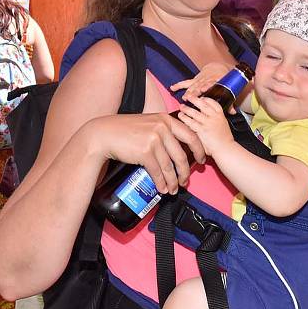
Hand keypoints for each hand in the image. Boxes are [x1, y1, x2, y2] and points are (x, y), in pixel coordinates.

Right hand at [91, 113, 205, 194]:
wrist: (105, 134)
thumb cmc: (125, 130)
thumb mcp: (149, 122)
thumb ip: (163, 130)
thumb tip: (177, 148)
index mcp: (166, 119)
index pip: (190, 135)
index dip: (199, 150)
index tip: (201, 160)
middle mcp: (162, 128)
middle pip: (182, 155)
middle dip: (186, 172)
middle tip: (186, 181)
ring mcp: (154, 139)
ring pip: (170, 166)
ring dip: (173, 181)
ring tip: (173, 189)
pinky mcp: (145, 152)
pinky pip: (158, 172)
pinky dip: (161, 182)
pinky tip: (162, 188)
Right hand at [170, 62, 231, 101]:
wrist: (218, 68)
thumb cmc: (223, 81)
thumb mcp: (228, 90)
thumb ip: (230, 102)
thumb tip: (233, 112)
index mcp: (215, 82)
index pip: (211, 83)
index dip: (207, 85)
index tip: (203, 88)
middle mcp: (206, 80)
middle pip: (199, 85)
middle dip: (195, 91)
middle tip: (190, 97)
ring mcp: (199, 80)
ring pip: (192, 85)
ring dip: (188, 91)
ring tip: (184, 97)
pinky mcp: (194, 79)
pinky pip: (185, 82)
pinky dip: (178, 85)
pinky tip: (172, 87)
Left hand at [177, 95, 233, 156]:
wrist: (225, 148)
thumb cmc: (225, 139)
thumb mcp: (223, 124)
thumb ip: (216, 118)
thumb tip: (206, 114)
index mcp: (220, 115)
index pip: (213, 102)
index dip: (205, 99)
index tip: (200, 98)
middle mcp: (214, 117)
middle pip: (202, 104)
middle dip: (194, 99)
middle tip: (188, 97)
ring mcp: (208, 123)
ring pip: (194, 112)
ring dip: (186, 108)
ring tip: (181, 107)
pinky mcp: (202, 130)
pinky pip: (191, 122)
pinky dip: (185, 118)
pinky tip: (181, 116)